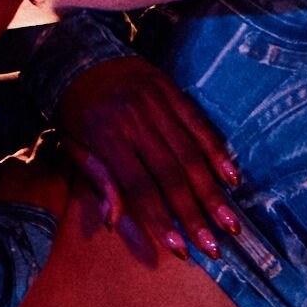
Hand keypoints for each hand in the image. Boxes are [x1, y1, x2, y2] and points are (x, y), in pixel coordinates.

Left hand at [53, 53, 240, 257]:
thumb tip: (113, 223)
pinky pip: (200, 124)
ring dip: (213, 192)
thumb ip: (99, 182)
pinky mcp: (172, 90)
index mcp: (105, 137)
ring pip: (190, 154)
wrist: (80, 57)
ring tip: (230, 223)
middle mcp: (133, 120)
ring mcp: (155, 103)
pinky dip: (218, 152)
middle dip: (195, 214)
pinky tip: (232, 179)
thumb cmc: (76, 113)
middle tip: (214, 246)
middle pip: (170, 175)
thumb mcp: (74, 147)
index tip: (180, 248)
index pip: (138, 186)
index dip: (160, 219)